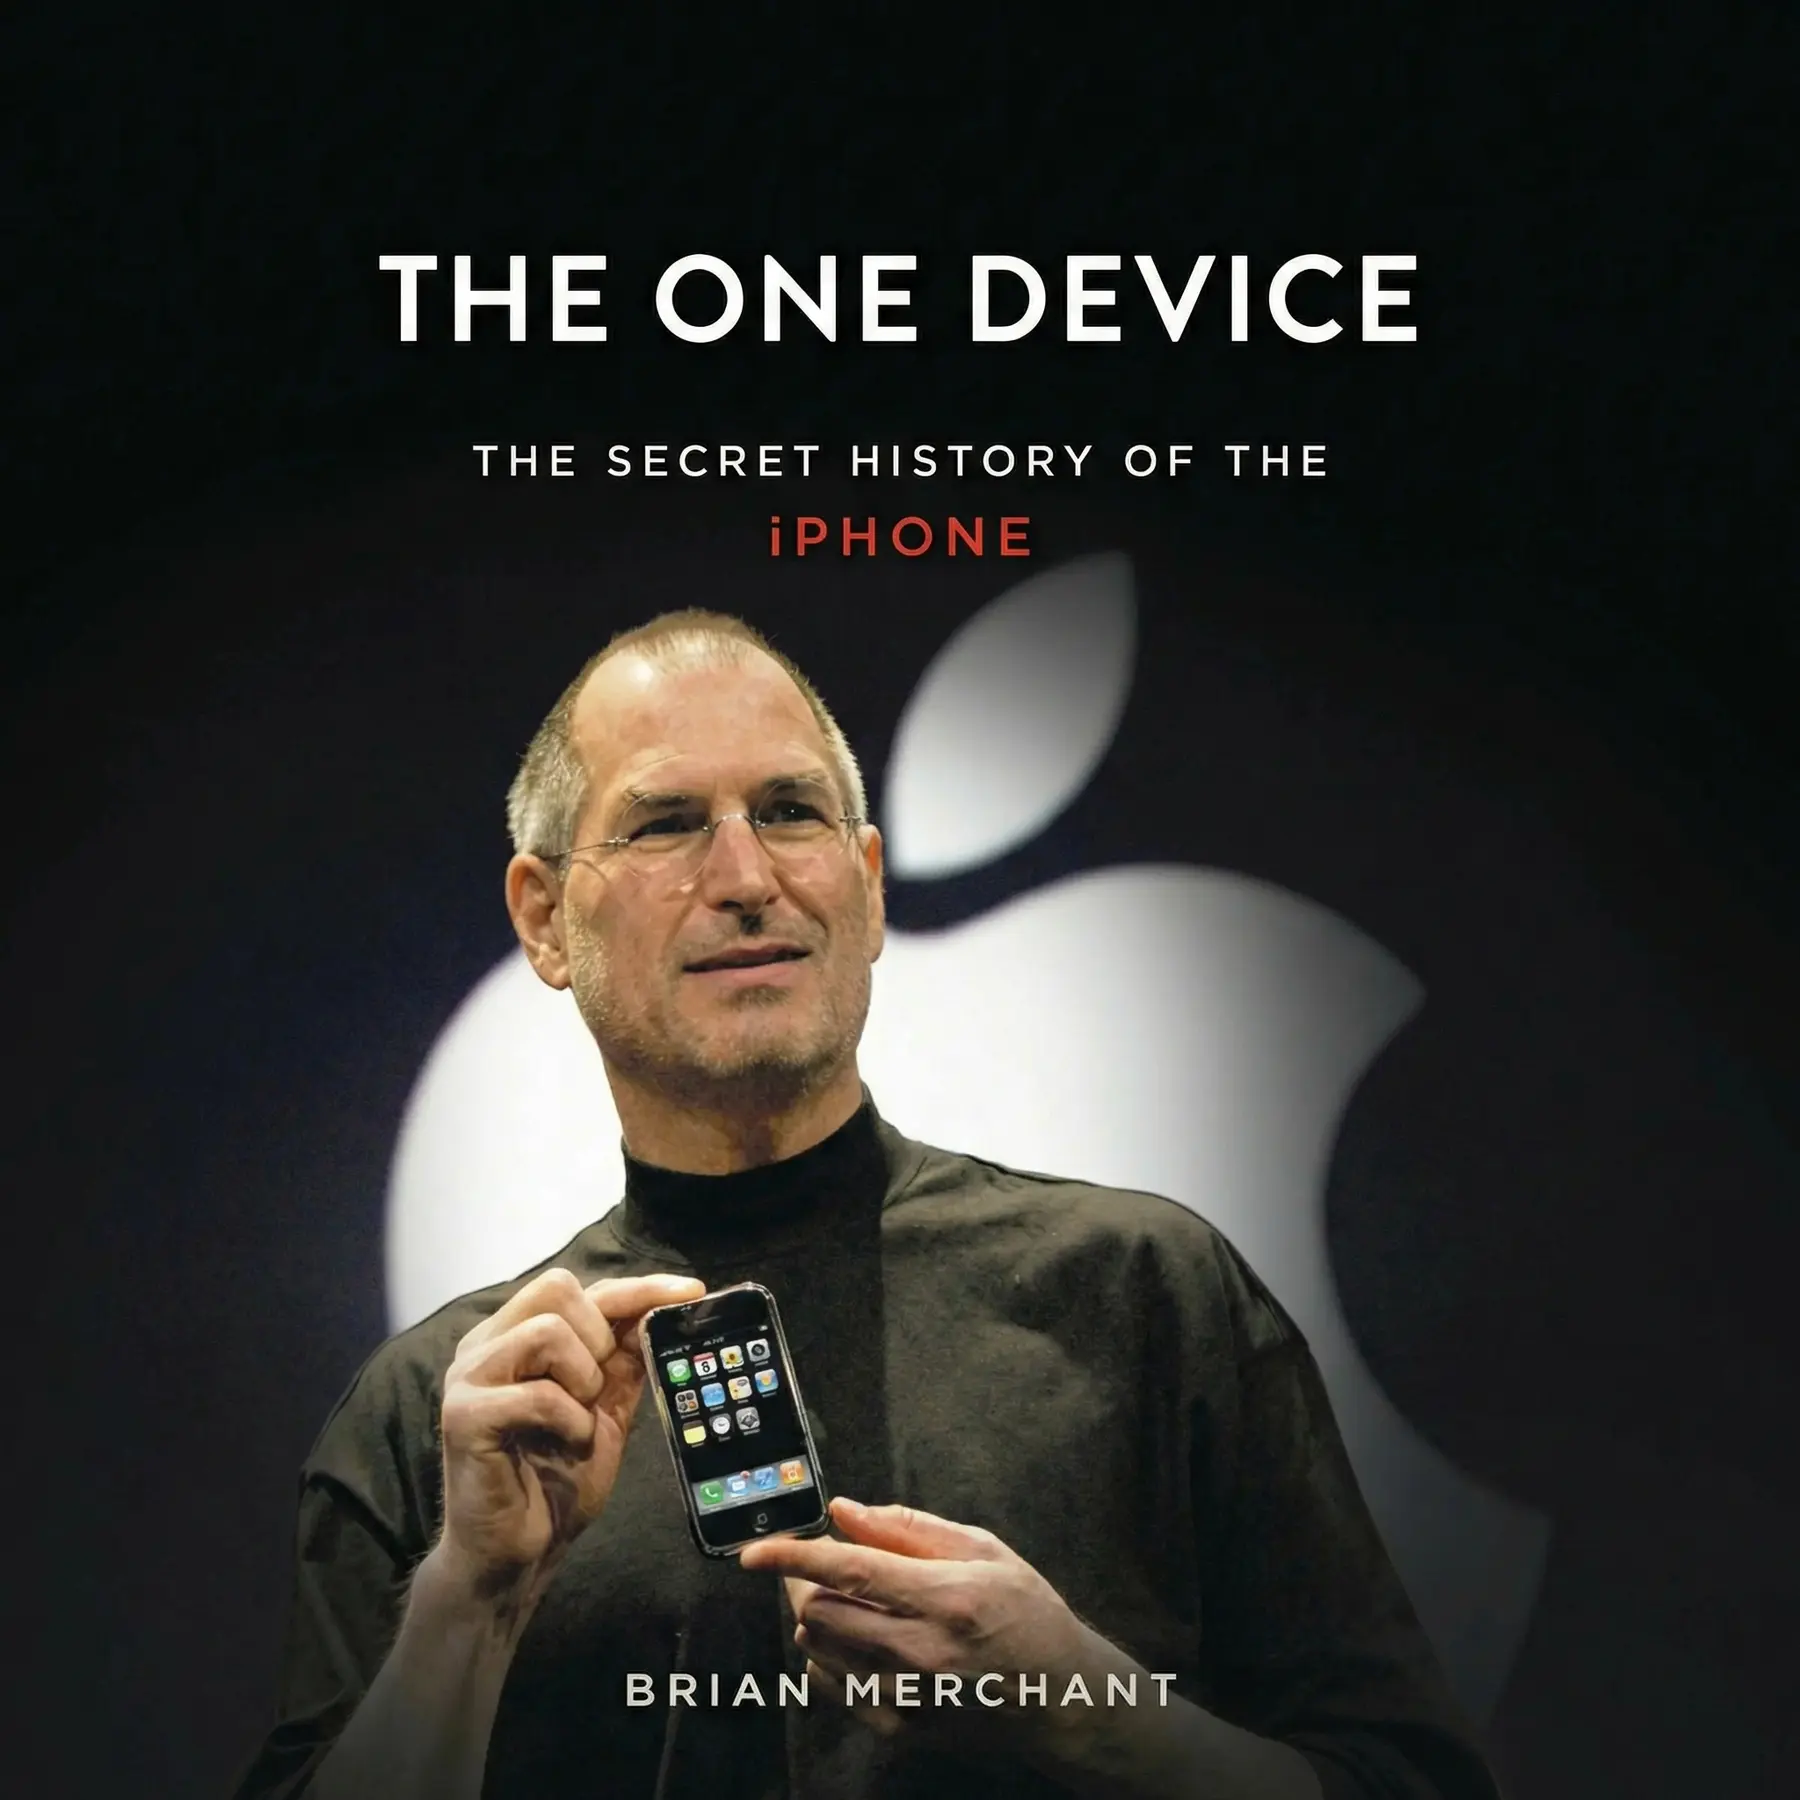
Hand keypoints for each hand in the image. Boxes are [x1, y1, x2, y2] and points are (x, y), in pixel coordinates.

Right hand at [432, 1268, 703, 1612]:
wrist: (516, 1555)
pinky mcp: (463, 1415)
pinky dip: (570, 1420)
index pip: (580, 1287)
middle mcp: (485, 1345)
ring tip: (578, 1419)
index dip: (638, 1287)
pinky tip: (567, 1444)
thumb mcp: (604, 1408)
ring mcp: (469, 1377)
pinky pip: (538, 1393)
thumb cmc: (553, 1481)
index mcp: (514, 1336)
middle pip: (556, 1288)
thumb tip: (663, 1310)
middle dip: (598, 1337)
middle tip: (598, 1390)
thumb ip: (623, 1359)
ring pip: (546, 1331)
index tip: (691, 1292)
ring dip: (583, 1380)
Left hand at [740, 1496, 1114, 1760]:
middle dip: (805, 1580)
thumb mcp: (984, 1550)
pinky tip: (861, 1638)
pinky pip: (833, 1685)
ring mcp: (907, 1697)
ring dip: (818, 1615)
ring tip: (853, 1600)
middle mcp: (921, 1652)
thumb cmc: (1026, 1613)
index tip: (754, 1551)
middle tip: (822, 1562)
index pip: (851, 1571)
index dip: (794, 1557)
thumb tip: (844, 1512)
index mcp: (945, 1598)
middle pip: (821, 1612)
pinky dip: (830, 1655)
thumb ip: (910, 1528)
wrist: (1059, 1699)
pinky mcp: (899, 1728)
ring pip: (819, 1647)